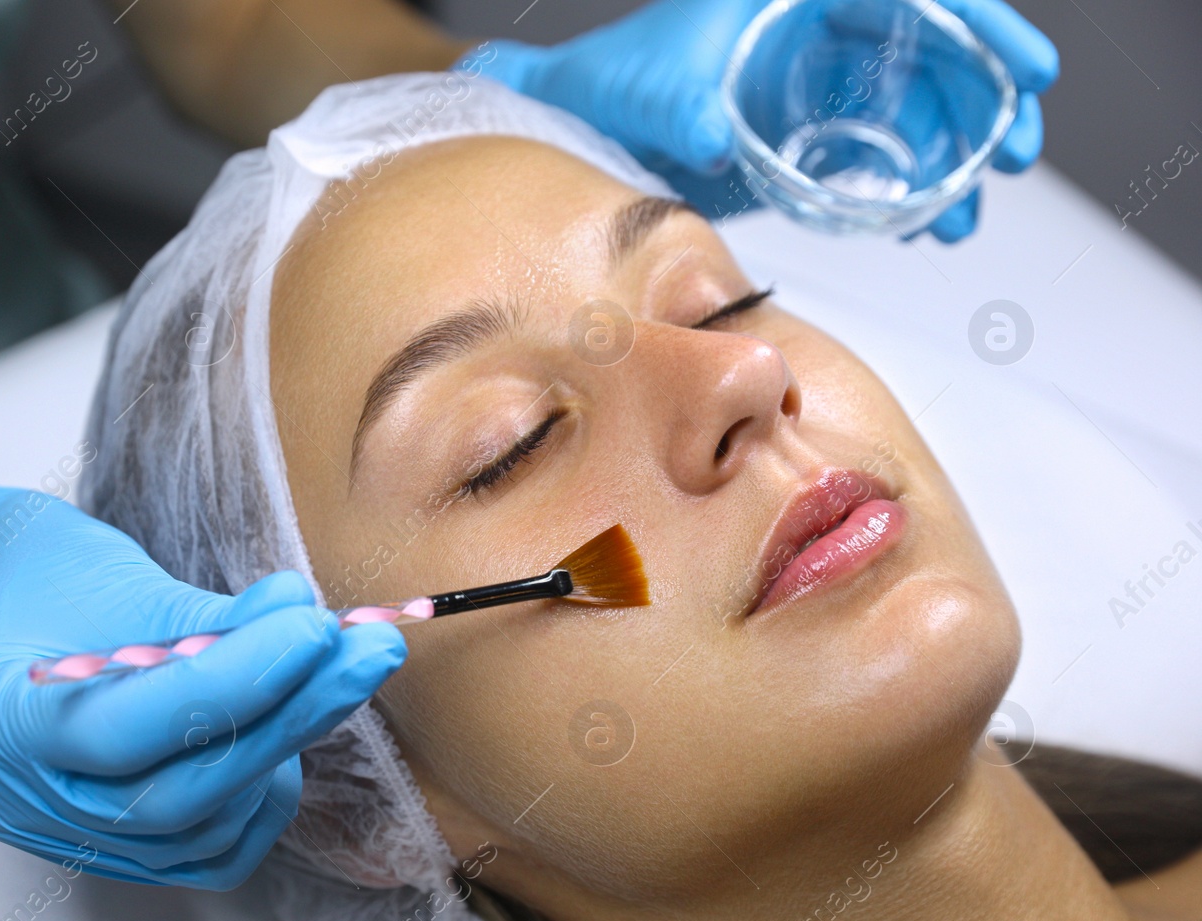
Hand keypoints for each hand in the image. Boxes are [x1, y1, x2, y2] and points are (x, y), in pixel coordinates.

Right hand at [0, 474, 405, 888]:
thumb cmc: (29, 572)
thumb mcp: (105, 573)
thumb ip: (204, 616)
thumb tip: (303, 616)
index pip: (121, 729)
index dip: (229, 682)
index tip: (311, 627)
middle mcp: (13, 801)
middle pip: (172, 794)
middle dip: (284, 718)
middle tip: (364, 651)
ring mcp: (58, 837)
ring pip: (198, 831)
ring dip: (281, 749)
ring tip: (327, 671)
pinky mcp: (107, 850)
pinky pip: (205, 851)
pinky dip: (260, 797)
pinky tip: (285, 730)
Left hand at [467, 0, 1057, 242]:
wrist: (572, 131)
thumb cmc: (606, 93)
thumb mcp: (658, 100)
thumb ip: (691, 111)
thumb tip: (714, 135)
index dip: (976, 26)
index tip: (1024, 70)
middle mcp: (806, 32)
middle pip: (925, 48)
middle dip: (980, 96)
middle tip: (1014, 150)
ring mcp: (805, 81)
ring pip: (907, 102)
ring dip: (948, 152)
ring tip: (965, 209)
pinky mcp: (795, 131)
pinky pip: (872, 147)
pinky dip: (905, 181)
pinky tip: (923, 220)